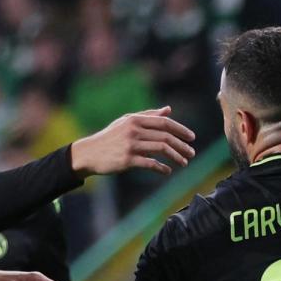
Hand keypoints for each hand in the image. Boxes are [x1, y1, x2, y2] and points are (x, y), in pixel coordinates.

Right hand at [71, 107, 195, 176]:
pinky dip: (162, 168)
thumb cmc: (110, 137)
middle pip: (165, 136)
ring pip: (161, 149)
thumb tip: (168, 110)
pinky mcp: (127, 160)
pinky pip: (150, 163)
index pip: (164, 123)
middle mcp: (134, 130)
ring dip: (176, 157)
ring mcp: (130, 145)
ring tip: (184, 163)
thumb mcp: (127, 122)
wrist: (89, 153)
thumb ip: (148, 116)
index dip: (181, 130)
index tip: (192, 137)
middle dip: (182, 145)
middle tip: (191, 153)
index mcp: (135, 120)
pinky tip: (167, 171)